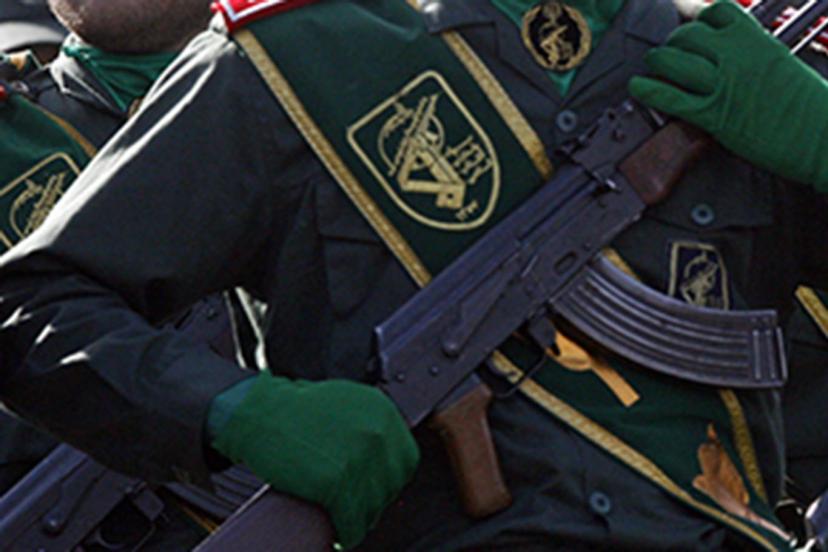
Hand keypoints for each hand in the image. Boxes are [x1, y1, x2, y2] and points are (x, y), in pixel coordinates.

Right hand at [208, 373, 419, 548]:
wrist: (256, 415)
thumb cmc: (292, 409)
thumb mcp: (345, 401)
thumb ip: (369, 422)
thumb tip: (386, 453)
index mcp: (381, 411)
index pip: (406, 459)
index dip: (389, 479)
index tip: (376, 487)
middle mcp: (377, 432)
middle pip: (392, 484)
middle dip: (375, 499)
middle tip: (357, 506)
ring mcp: (358, 458)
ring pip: (373, 506)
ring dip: (361, 519)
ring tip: (346, 521)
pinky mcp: (336, 482)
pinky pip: (352, 520)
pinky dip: (347, 533)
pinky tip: (338, 535)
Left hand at [629, 0, 827, 190]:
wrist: (823, 136)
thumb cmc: (809, 106)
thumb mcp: (782, 64)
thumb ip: (753, 54)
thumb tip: (731, 54)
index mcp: (758, 39)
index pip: (716, 13)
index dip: (698, 19)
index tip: (691, 27)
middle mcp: (737, 56)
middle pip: (688, 35)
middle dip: (673, 42)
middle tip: (668, 53)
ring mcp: (723, 85)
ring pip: (674, 61)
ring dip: (657, 62)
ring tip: (652, 66)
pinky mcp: (714, 116)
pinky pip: (672, 98)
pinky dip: (649, 90)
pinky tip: (638, 88)